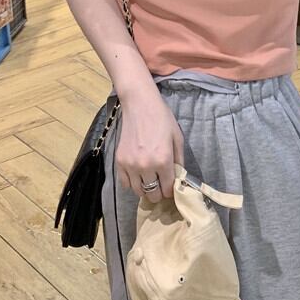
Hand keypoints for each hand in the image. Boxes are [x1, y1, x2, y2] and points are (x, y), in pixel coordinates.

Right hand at [116, 87, 183, 203]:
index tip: (170, 187)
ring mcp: (130, 165)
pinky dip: (132, 183)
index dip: (170, 190)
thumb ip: (179, 160)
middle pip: (152, 194)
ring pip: (138, 191)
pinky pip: (125, 183)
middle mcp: (146, 166)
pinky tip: (137, 174)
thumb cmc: (162, 118)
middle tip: (160, 184)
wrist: (140, 104)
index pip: (167, 189)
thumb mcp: (177, 138)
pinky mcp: (119, 162)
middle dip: (158, 192)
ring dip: (145, 189)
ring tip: (149, 180)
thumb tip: (179, 179)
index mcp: (163, 160)